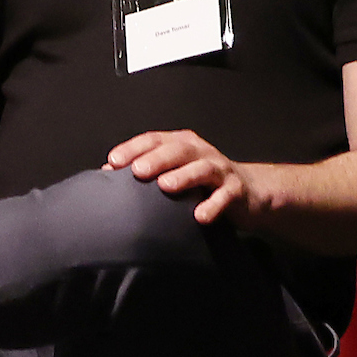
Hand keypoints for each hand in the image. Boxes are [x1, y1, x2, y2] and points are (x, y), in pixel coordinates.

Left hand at [106, 128, 267, 225]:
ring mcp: (220, 169)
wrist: (249, 192)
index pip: (154, 140)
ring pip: (203, 168)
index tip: (113, 162)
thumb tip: (106, 173)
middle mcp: (201, 152)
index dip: (133, 148)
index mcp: (181, 144)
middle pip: (178, 150)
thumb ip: (146, 170)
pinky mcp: (236, 190)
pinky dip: (213, 205)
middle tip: (137, 171)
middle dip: (157, 159)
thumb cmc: (201, 183)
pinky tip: (200, 216)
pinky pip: (225, 196)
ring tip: (165, 186)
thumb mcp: (175, 171)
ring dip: (184, 176)